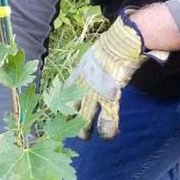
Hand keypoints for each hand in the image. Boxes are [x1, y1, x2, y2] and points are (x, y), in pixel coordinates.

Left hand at [68, 12, 156, 139]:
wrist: (121, 42)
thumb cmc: (109, 47)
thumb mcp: (90, 58)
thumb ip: (86, 69)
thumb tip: (88, 72)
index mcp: (76, 76)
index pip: (61, 95)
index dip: (58, 108)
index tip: (58, 116)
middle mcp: (81, 86)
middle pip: (68, 110)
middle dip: (66, 123)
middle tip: (68, 131)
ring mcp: (95, 93)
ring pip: (85, 119)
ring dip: (84, 131)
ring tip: (86, 137)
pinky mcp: (110, 97)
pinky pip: (107, 118)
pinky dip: (108, 130)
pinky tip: (108, 136)